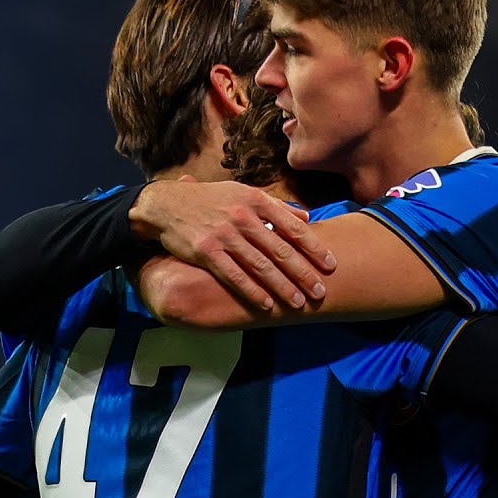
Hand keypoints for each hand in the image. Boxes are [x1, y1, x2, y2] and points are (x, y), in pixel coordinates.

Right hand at [128, 177, 335, 309]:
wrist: (166, 204)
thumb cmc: (209, 199)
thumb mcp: (243, 193)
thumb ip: (275, 206)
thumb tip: (306, 216)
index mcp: (255, 201)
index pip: (293, 226)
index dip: (314, 247)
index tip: (330, 264)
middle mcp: (243, 217)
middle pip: (280, 249)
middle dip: (303, 272)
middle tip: (320, 291)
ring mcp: (225, 235)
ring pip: (261, 265)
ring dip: (282, 286)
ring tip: (299, 302)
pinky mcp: (207, 252)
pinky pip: (234, 276)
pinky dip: (252, 291)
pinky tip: (267, 304)